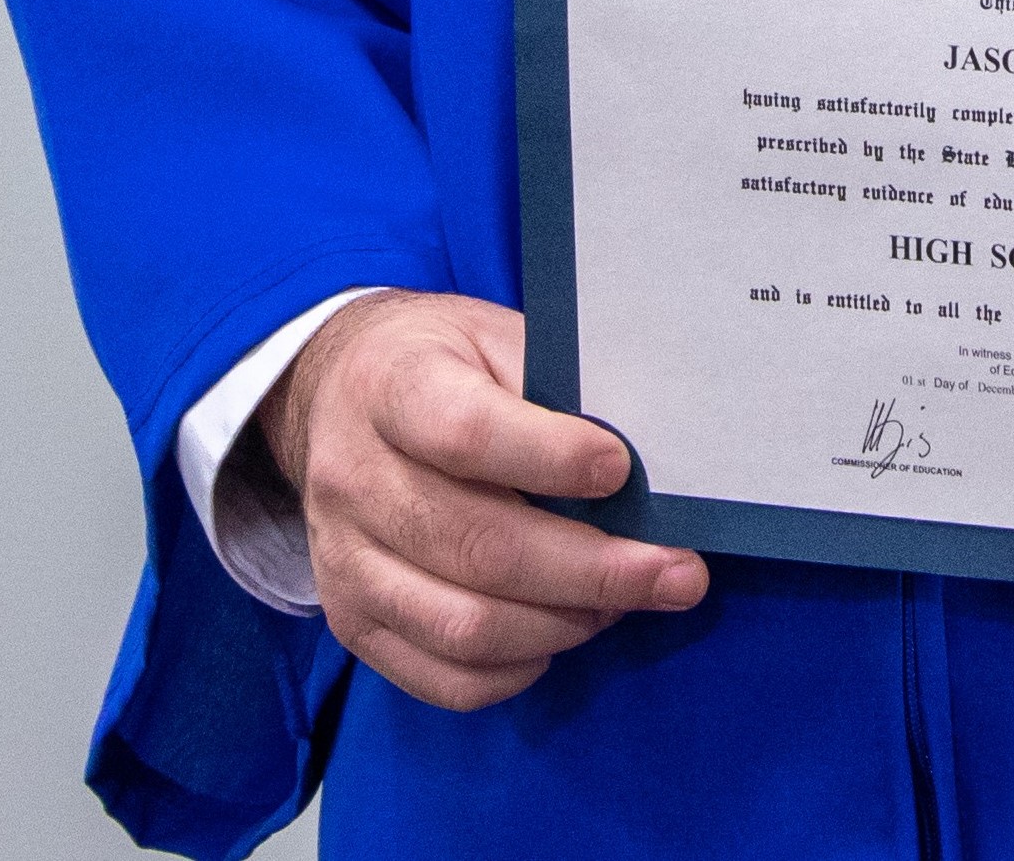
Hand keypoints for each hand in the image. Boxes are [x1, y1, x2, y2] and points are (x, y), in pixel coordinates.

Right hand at [253, 291, 706, 708]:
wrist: (339, 395)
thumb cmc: (444, 363)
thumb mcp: (493, 336)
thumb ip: (557, 385)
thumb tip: (646, 453)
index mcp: (392, 386)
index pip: (467, 434)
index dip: (550, 457)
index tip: (621, 470)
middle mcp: (354, 479)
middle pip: (477, 545)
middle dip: (593, 570)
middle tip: (675, 574)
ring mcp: (345, 562)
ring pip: (463, 625)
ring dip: (564, 624)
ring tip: (624, 602)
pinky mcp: (351, 621)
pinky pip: (441, 676)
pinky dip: (516, 669)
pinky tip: (562, 632)